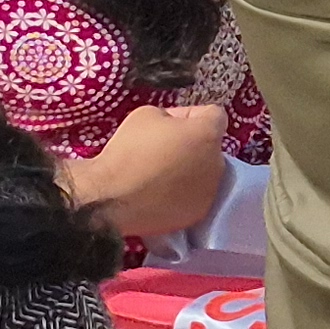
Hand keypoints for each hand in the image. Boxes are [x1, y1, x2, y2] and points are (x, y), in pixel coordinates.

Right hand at [59, 99, 230, 242]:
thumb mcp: (147, 114)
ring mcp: (209, 192)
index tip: (171, 122)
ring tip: (160, 174)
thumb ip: (171, 115)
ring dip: (189, 169)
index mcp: (208, 135)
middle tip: (165, 148)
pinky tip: (159, 193)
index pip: (215, 115)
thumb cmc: (129, 151)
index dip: (192, 114)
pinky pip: (194, 196)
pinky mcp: (198, 214)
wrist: (111, 198)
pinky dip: (182, 192)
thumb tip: (176, 127)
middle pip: (210, 147)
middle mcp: (217, 164)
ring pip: (204, 173)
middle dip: (192, 144)